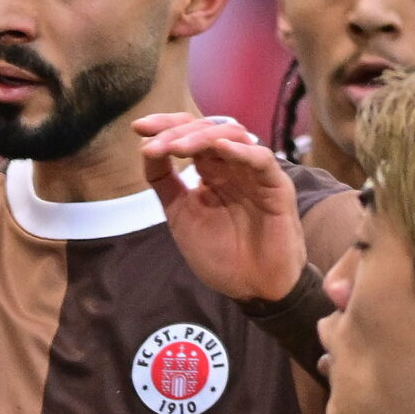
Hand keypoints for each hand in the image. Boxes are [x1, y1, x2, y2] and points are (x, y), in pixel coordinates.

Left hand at [136, 112, 304, 302]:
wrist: (252, 288)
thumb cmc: (221, 253)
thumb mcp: (179, 214)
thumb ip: (164, 182)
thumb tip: (145, 148)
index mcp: (212, 170)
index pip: (190, 134)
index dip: (165, 125)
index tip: (137, 128)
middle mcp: (233, 165)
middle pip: (207, 130)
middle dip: (177, 132)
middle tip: (153, 145)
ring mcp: (254, 174)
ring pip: (233, 136)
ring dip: (202, 138)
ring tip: (176, 148)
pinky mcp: (276, 187)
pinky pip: (262, 160)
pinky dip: (241, 151)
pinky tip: (219, 149)